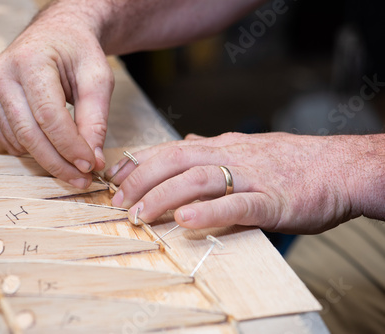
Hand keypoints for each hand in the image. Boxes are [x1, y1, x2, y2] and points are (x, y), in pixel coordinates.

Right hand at [0, 3, 113, 187]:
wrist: (55, 35)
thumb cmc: (78, 53)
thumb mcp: (98, 78)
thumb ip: (96, 119)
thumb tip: (93, 161)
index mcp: (30, 61)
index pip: (48, 115)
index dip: (70, 146)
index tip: (90, 166)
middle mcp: (2, 75)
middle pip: (29, 134)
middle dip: (58, 163)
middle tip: (83, 179)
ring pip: (18, 142)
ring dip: (48, 160)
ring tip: (74, 163)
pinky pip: (8, 141)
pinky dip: (31, 151)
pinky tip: (50, 144)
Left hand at [106, 132, 371, 233]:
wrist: (338, 168)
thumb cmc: (290, 163)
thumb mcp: (244, 147)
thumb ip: (212, 147)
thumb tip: (185, 140)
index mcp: (221, 146)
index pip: (170, 149)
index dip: (139, 162)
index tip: (113, 177)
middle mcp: (230, 155)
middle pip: (176, 160)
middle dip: (141, 180)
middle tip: (118, 202)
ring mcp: (250, 177)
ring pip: (199, 179)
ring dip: (165, 196)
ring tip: (141, 214)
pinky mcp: (271, 200)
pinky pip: (236, 205)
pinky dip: (209, 213)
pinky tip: (186, 222)